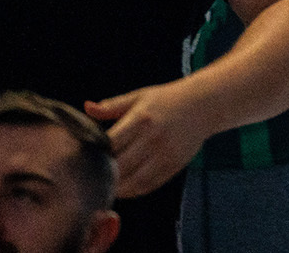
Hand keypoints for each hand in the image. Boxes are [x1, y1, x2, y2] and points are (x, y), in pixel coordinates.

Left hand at [85, 80, 212, 197]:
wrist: (204, 104)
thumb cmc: (167, 99)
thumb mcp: (139, 96)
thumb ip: (112, 105)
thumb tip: (87, 107)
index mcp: (141, 118)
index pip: (111, 143)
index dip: (95, 154)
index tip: (85, 158)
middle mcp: (153, 137)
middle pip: (120, 165)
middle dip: (103, 173)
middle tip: (90, 178)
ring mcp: (165, 153)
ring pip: (134, 180)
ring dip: (117, 187)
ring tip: (105, 186)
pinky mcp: (174, 164)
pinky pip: (150, 184)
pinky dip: (134, 191)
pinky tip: (124, 189)